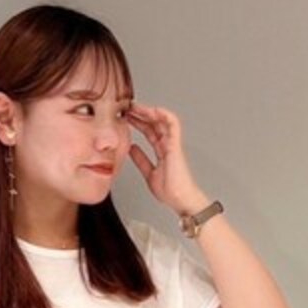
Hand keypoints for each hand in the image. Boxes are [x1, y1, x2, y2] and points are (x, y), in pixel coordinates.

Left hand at [126, 101, 209, 216]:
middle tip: (128, 107)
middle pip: (154, 124)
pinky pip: (173, 124)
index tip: (127, 117)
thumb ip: (141, 160)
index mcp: (162, 151)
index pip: (149, 132)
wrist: (180, 200)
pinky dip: (164, 115)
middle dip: (140, 114)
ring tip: (136, 107)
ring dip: (148, 112)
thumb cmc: (170, 191)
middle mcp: (168, 145)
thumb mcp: (148, 173)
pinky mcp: (176, 145)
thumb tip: (132, 149)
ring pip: (161, 121)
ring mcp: (172, 144)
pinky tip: (153, 110)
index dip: (138, 123)